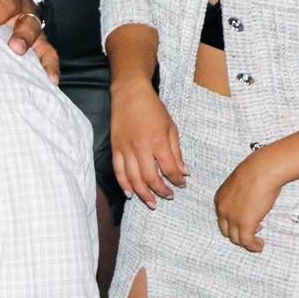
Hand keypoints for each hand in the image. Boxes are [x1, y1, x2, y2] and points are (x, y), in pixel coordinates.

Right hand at [111, 81, 186, 207]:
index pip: (168, 168)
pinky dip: (124, 184)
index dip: (176, 179)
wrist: (129, 94)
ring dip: (143, 193)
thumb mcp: (171, 127)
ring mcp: (125, 149)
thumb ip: (176, 151)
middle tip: (169, 197)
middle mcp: (140, 147)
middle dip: (161, 190)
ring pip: (133, 178)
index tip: (181, 184)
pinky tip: (130, 194)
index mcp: (157, 141)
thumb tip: (183, 171)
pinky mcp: (115, 149)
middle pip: (150, 177)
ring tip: (152, 203)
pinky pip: (118, 171)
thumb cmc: (153, 109)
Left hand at [215, 149, 280, 252]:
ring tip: (257, 243)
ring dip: (246, 243)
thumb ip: (244, 195)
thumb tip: (254, 200)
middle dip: (239, 233)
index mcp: (220, 199)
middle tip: (255, 231)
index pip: (223, 218)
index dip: (235, 222)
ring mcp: (232, 218)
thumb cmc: (257, 172)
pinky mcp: (245, 223)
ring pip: (235, 239)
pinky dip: (252, 246)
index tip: (251, 221)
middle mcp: (222, 209)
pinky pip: (246, 242)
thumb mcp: (244, 184)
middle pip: (226, 230)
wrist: (262, 171)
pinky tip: (260, 246)